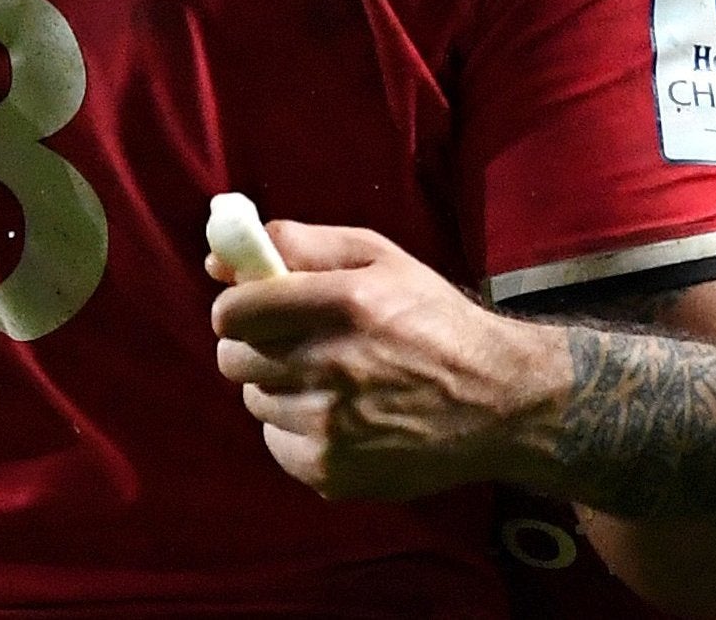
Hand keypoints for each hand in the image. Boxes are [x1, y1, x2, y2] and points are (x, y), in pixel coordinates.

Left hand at [209, 220, 565, 500]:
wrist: (497, 401)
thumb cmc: (433, 320)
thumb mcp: (379, 258)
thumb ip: (299, 245)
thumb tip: (218, 259)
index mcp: (346, 302)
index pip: (236, 310)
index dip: (237, 306)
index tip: (253, 309)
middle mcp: (334, 364)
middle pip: (233, 358)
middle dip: (253, 345)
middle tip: (293, 342)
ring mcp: (332, 425)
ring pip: (255, 400)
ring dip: (278, 387)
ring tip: (328, 380)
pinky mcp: (332, 471)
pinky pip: (276, 443)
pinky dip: (296, 430)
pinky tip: (339, 417)